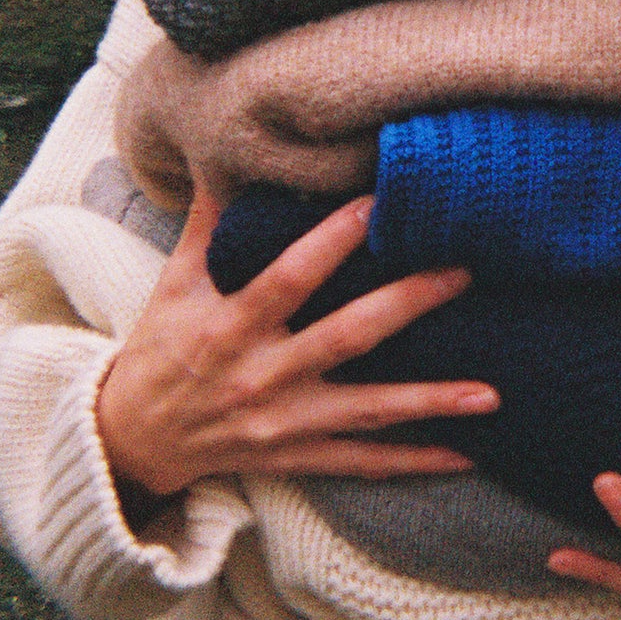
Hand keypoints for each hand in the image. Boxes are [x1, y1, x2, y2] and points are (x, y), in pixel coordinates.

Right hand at [95, 194, 496, 498]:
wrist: (131, 440)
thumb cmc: (158, 351)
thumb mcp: (172, 284)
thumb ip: (206, 224)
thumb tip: (221, 155)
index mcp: (231, 326)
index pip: (288, 278)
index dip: (332, 242)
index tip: (379, 205)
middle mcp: (264, 376)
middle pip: (347, 337)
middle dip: (408, 304)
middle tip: (464, 273)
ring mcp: (285, 422)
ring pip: (369, 410)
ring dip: (431, 401)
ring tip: (490, 393)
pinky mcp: (296, 457)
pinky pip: (363, 464)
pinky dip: (415, 462)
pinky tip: (466, 454)